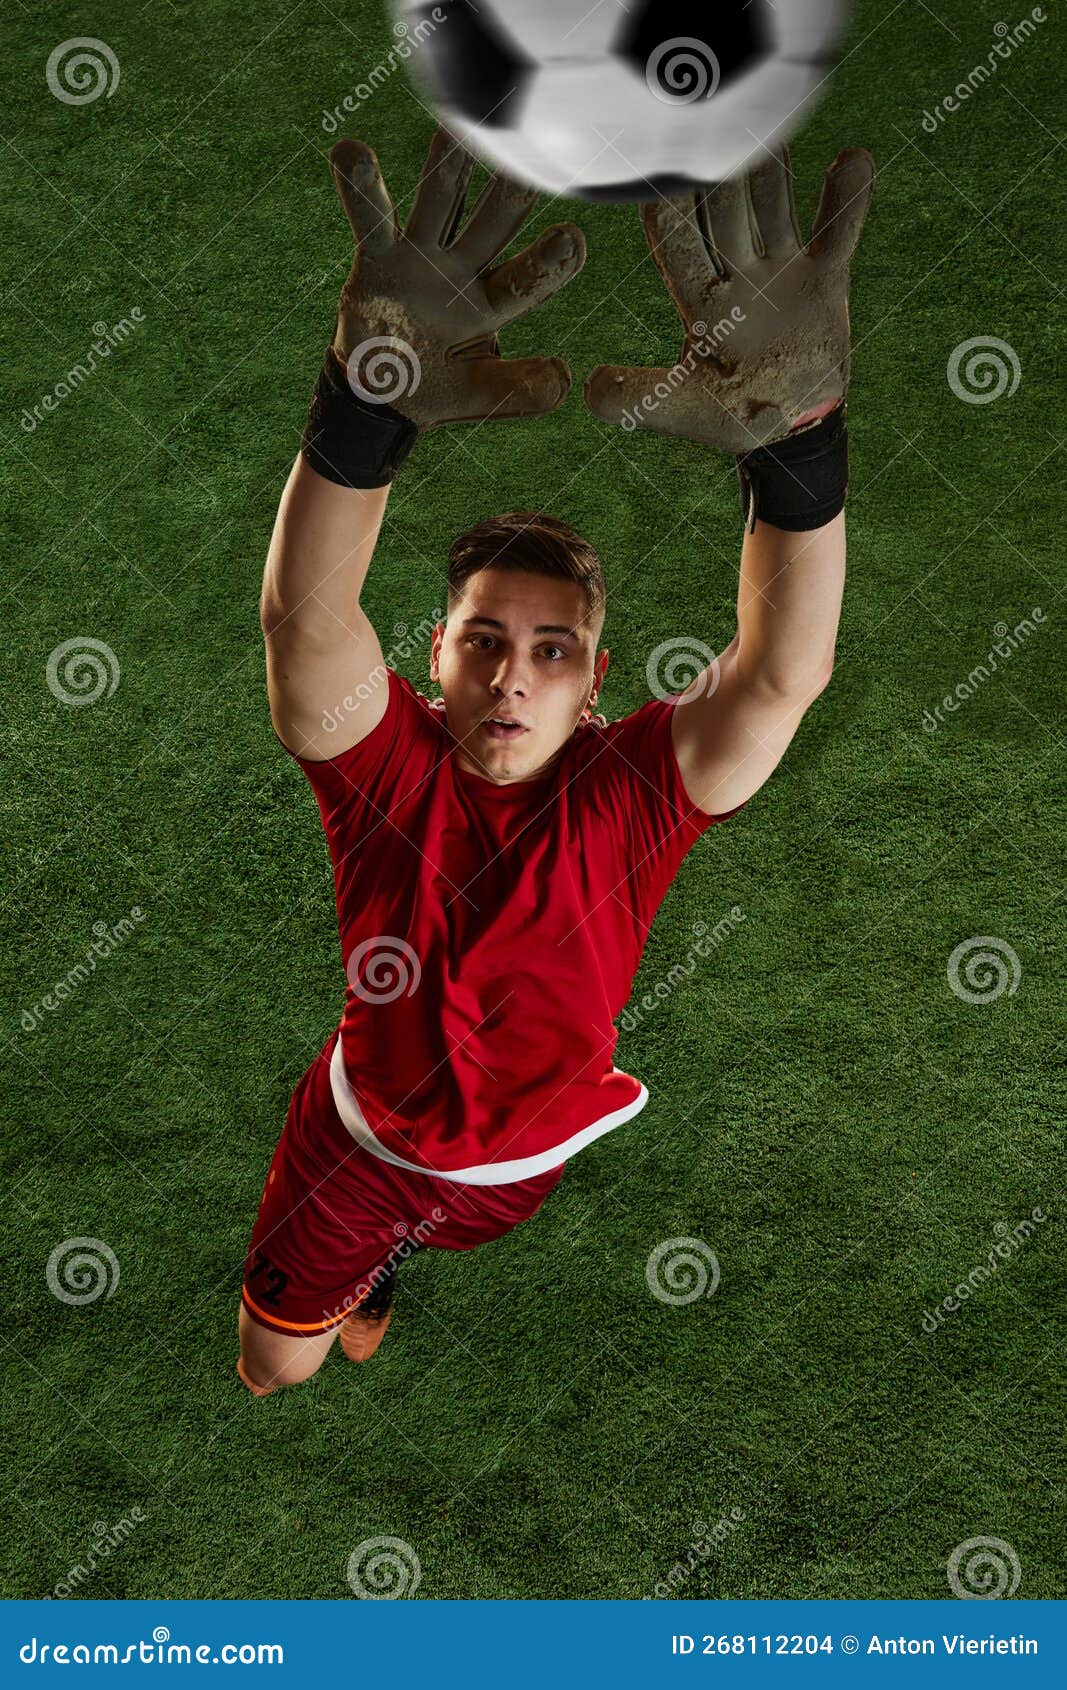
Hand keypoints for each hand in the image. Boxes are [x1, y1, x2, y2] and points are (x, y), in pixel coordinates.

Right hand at [327, 125, 585, 428]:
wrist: (379, 393)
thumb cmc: (436, 388)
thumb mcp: (479, 395)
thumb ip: (519, 390)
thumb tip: (564, 378)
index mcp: (494, 303)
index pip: (528, 280)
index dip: (549, 262)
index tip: (571, 239)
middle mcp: (463, 269)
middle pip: (492, 225)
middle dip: (511, 194)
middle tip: (531, 159)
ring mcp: (420, 257)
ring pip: (437, 202)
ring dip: (446, 165)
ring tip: (455, 127)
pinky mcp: (378, 258)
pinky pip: (370, 220)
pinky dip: (359, 188)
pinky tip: (350, 150)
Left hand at [584, 146, 874, 453]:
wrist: (791, 430)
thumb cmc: (731, 417)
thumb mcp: (681, 410)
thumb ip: (637, 398)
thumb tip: (588, 389)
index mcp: (698, 300)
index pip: (678, 247)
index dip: (669, 214)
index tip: (657, 177)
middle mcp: (736, 272)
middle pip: (727, 216)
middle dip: (721, 182)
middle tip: (714, 132)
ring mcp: (782, 269)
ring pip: (776, 211)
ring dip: (773, 176)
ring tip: (771, 136)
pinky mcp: (825, 277)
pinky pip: (837, 234)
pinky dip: (847, 201)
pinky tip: (853, 156)